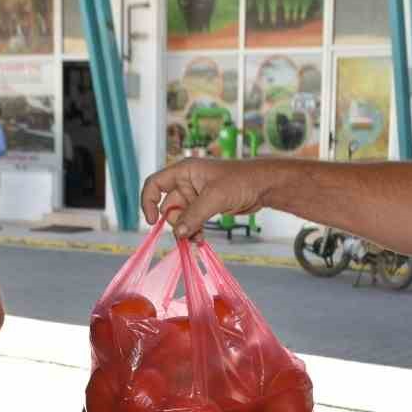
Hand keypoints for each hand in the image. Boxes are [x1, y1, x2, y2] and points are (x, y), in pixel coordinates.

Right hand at [140, 158, 268, 240]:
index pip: (155, 184)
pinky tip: (201, 239)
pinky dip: (193, 230)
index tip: (152, 222)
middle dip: (175, 222)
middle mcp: (186, 182)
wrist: (263, 186)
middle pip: (167, 206)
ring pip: (180, 217)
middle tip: (186, 235)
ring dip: (185, 230)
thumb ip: (194, 215)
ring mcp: (195, 195)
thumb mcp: (215, 197)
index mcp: (184, 171)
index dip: (148, 201)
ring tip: (197, 239)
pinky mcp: (205, 206)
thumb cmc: (241, 181)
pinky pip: (192, 221)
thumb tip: (178, 233)